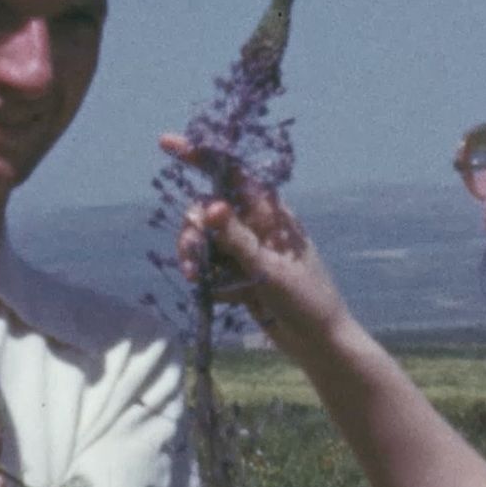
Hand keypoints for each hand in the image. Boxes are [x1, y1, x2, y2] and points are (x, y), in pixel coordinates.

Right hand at [159, 134, 352, 348]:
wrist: (319, 343)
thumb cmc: (306, 300)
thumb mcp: (269, 269)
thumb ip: (237, 239)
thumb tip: (211, 205)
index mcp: (269, 213)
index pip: (230, 174)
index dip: (200, 155)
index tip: (166, 143)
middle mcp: (256, 226)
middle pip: (207, 211)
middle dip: (191, 232)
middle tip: (189, 261)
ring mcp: (247, 251)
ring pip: (205, 241)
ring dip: (195, 258)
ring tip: (195, 281)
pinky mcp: (240, 276)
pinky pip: (211, 269)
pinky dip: (210, 282)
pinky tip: (226, 300)